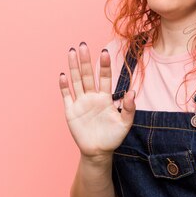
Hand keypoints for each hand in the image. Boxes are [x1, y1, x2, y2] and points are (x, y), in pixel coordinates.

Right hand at [59, 42, 135, 160]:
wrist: (98, 152)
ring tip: (72, 52)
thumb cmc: (113, 137)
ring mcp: (81, 102)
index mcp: (105, 97)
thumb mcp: (125, 124)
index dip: (104, 65)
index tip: (104, 52)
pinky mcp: (71, 111)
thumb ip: (129, 108)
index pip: (104, 77)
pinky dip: (64, 86)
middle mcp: (92, 97)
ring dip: (73, 67)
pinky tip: (63, 75)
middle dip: (85, 61)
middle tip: (83, 45)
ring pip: (76, 81)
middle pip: (87, 75)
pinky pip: (66, 96)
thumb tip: (132, 92)